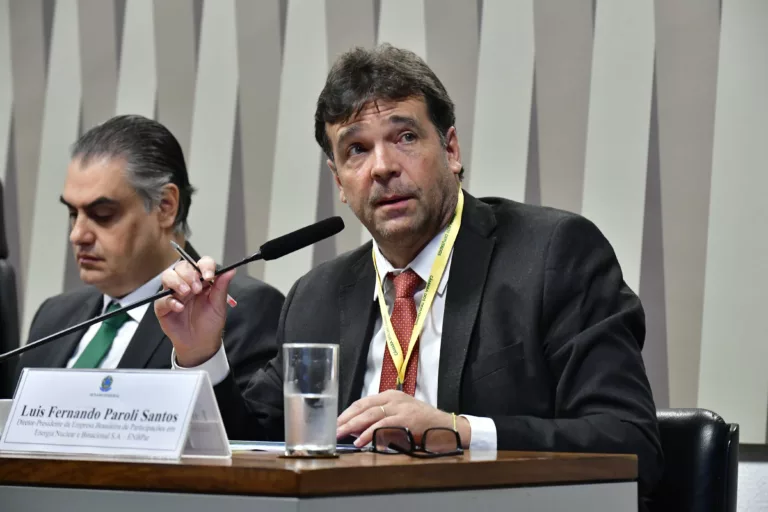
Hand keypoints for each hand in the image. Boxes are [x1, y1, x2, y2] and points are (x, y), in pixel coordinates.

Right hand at [154, 256, 235, 366]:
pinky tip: (179, 308)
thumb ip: (222, 287)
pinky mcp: (163, 306)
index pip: (201, 264)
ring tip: (186, 293)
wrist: (200, 343)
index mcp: (201, 281)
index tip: (209, 276)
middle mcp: (186, 284)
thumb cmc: (210, 323)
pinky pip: (161, 298)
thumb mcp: (219, 305)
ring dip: (177, 282)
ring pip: (168, 276)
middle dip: (189, 274)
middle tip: (197, 288)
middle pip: (182, 266)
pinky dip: (170, 301)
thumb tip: (231, 270)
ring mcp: (173, 293)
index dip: (204, 266)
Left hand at [336, 390, 470, 448]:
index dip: (347, 413)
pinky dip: (369, 434)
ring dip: (353, 426)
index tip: (336, 423)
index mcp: (390, 396)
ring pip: (370, 415)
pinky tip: (360, 442)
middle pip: (363, 407)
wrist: (446, 427)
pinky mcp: (406, 418)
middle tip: (333, 430)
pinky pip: (382, 425)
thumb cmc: (422, 424)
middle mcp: (393, 398)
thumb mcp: (399, 415)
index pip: (363, 402)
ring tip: (341, 436)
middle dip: (346, 420)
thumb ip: (380, 419)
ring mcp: (400, 407)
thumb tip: (356, 429)